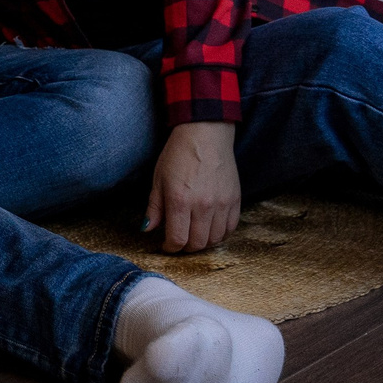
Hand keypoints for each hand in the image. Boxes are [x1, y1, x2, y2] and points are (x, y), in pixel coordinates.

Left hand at [143, 122, 241, 253]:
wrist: (205, 134)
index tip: (166, 245)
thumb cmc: (178, 154)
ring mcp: (221, 204)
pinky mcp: (235, 200)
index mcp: (179, 200)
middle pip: (197, 244)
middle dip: (185, 247)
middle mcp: (202, 206)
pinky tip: (210, 227)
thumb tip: (147, 229)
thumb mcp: (159, 178)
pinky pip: (230, 229)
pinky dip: (220, 234)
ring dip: (203, 242)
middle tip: (180, 240)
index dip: (170, 248)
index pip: (177, 240)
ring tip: (194, 233)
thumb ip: (154, 207)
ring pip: (215, 239)